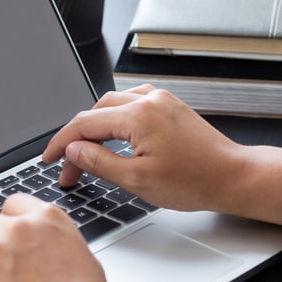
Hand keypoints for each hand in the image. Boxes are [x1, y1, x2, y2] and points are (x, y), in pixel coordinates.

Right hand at [43, 85, 281, 223]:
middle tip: (70, 167)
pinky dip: (116, 119)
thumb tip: (74, 150)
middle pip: (96, 112)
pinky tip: (114, 136)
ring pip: (113, 105)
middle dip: (77, 139)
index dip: (60, 143)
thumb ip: (100, 162)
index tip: (49, 159)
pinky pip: (132, 103)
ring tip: (88, 154)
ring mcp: (161, 100)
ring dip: (95, 127)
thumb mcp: (137, 180)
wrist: (233, 176)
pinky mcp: (170, 106)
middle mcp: (149, 100)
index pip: (84, 124)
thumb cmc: (195, 181)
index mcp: (138, 116)